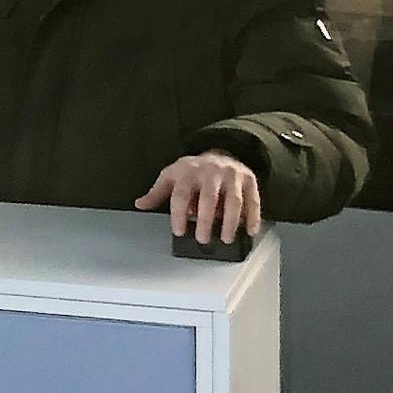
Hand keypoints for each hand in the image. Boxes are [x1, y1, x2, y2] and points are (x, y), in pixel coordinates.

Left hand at [137, 150, 262, 244]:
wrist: (220, 153)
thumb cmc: (192, 171)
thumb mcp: (171, 176)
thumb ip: (157, 193)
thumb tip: (140, 204)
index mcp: (187, 172)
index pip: (181, 195)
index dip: (179, 214)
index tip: (179, 231)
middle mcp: (210, 172)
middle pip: (208, 198)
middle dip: (205, 220)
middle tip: (202, 239)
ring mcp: (231, 175)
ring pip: (233, 200)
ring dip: (230, 222)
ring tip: (225, 238)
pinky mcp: (249, 180)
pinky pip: (253, 200)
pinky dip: (253, 217)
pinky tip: (250, 231)